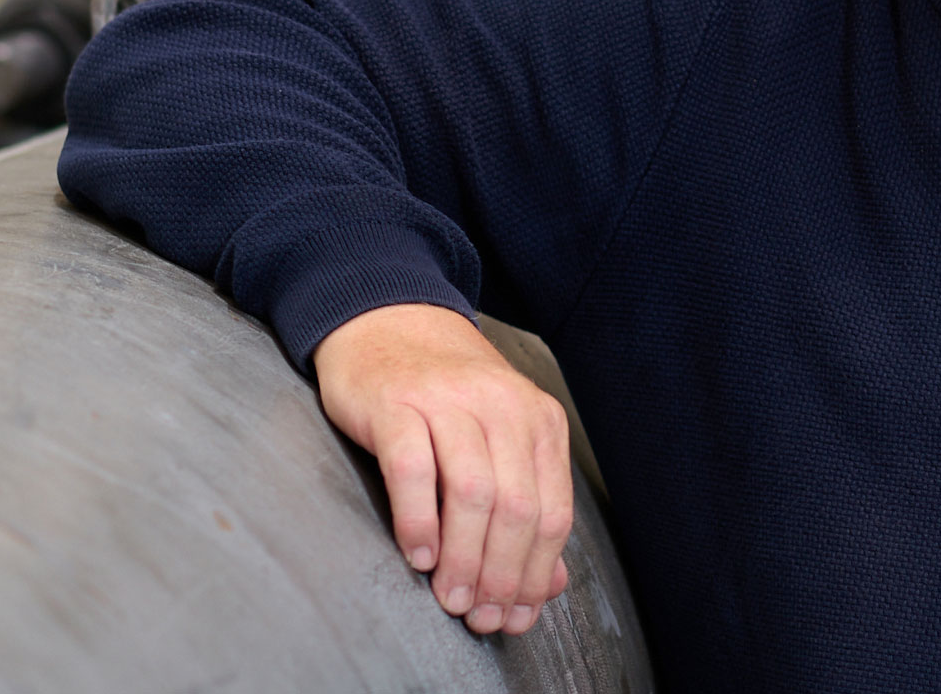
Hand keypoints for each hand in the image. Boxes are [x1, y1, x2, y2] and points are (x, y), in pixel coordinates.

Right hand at [314, 303, 574, 634]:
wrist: (388, 324)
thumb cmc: (445, 397)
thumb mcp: (499, 441)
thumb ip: (527, 506)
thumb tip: (548, 585)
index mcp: (539, 420)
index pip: (552, 511)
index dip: (536, 572)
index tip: (515, 615)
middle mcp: (503, 406)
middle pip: (517, 507)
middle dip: (501, 574)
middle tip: (479, 615)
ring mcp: (449, 401)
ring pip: (472, 492)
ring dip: (463, 557)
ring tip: (449, 597)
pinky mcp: (396, 404)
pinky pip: (413, 469)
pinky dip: (418, 520)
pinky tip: (419, 555)